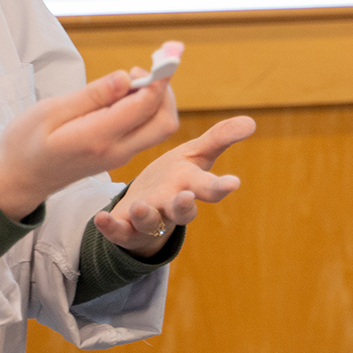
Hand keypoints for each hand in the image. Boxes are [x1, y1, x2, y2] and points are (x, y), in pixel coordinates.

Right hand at [0, 71, 180, 218]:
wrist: (19, 179)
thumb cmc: (25, 142)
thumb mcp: (50, 112)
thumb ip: (92, 96)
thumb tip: (126, 78)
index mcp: (98, 139)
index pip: (144, 107)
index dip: (159, 78)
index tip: (164, 55)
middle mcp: (116, 151)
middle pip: (164, 123)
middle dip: (164, 91)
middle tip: (141, 69)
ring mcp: (119, 156)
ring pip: (158, 128)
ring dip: (155, 100)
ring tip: (128, 80)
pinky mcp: (118, 154)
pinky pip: (144, 131)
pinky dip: (144, 110)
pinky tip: (121, 96)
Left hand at [93, 115, 256, 252]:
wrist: (144, 206)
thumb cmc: (174, 178)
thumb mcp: (195, 156)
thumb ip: (219, 138)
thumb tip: (251, 121)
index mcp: (189, 187)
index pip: (209, 189)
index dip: (220, 187)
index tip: (233, 182)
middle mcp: (171, 206)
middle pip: (182, 210)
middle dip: (184, 206)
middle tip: (186, 198)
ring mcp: (149, 220)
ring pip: (150, 222)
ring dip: (146, 215)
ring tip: (140, 205)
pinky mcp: (125, 229)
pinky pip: (118, 231)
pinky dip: (110, 227)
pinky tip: (101, 218)